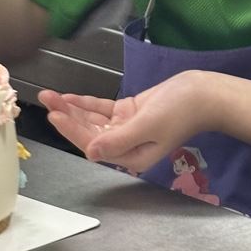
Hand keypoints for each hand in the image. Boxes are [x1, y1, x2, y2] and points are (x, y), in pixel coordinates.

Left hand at [38, 70, 221, 170]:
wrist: (204, 94)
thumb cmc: (180, 110)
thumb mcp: (148, 125)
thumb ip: (119, 139)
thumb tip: (90, 152)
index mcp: (131, 156)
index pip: (94, 144)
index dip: (72, 129)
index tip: (55, 114)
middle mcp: (126, 146)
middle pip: (89, 132)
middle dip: (67, 116)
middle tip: (46, 99)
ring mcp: (128, 128)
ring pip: (93, 120)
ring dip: (73, 109)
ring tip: (52, 96)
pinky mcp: (131, 113)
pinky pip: (104, 110)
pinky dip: (87, 104)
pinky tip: (70, 97)